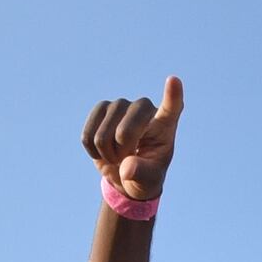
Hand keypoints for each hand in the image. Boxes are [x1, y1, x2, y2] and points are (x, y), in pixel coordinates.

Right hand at [82, 76, 183, 204]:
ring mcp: (122, 105)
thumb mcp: (149, 181)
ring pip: (103, 137)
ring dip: (106, 154)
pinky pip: (88, 135)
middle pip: (124, 132)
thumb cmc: (145, 175)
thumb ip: (141, 173)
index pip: (171, 108)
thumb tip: (127, 168)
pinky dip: (92, 150)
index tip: (173, 80)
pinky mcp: (102, 108)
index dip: (172, 95)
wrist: (126, 173)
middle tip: (128, 160)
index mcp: (165, 125)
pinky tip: (103, 150)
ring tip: (117, 155)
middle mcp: (144, 108)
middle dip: (121, 155)